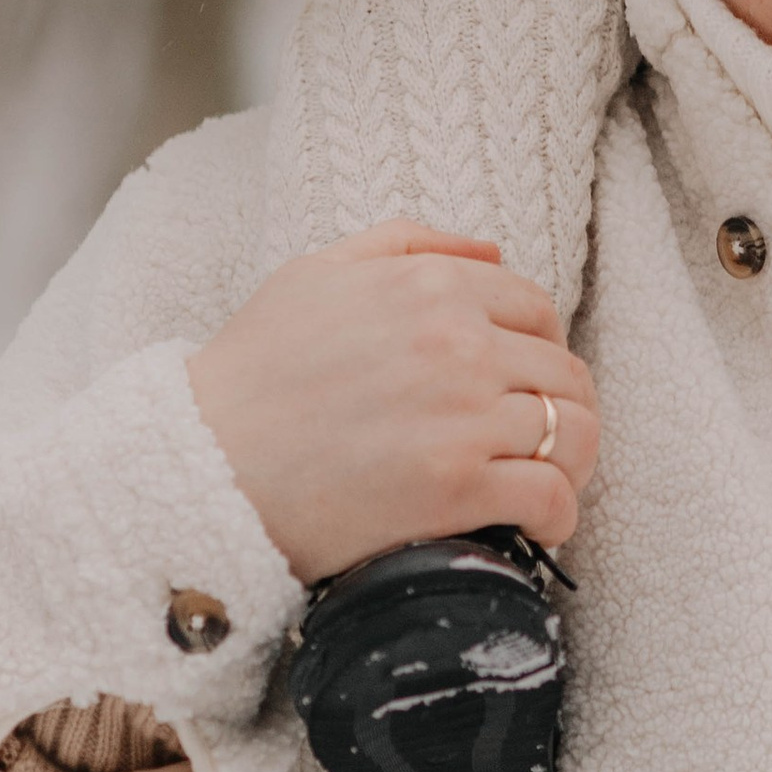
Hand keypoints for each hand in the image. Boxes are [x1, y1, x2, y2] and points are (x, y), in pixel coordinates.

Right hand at [188, 222, 597, 584]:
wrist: (198, 464)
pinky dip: (560, 514)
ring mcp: (463, 416)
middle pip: (565, 372)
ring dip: (573, 460)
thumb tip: (491, 251)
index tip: (524, 382)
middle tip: (539, 440)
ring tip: (551, 482)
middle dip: (563, 405)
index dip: (540, 348)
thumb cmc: (250, 371)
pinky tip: (542, 526)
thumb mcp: (316, 273)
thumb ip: (406, 244)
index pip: (536, 309)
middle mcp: (460, 343)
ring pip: (573, 431)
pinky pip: (549, 496)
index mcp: (432, 286)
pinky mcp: (456, 489)